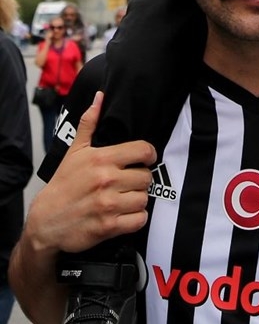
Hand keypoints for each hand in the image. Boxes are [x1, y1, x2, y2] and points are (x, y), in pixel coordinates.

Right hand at [25, 93, 155, 254]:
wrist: (45, 222)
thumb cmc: (62, 185)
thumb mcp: (74, 151)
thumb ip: (89, 123)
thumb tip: (99, 96)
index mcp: (101, 159)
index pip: (143, 150)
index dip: (149, 155)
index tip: (145, 159)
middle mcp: (106, 180)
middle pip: (147, 177)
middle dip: (141, 179)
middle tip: (130, 182)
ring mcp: (107, 204)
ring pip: (144, 198)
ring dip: (138, 199)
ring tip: (126, 198)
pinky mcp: (108, 227)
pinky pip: (139, 219)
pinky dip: (136, 218)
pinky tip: (126, 214)